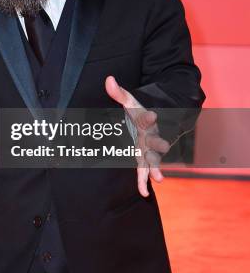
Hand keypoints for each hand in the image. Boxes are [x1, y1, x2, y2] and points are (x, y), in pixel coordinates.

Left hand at [105, 75, 169, 196]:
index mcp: (146, 121)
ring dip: (155, 168)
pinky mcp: (143, 159)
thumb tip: (108, 79)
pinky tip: (143, 193)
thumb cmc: (137, 112)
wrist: (149, 124)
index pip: (148, 118)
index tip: (152, 114)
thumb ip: (118, 93)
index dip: (150, 116)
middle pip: (156, 141)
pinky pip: (144, 172)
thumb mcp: (128, 101)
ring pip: (153, 159)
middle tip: (164, 146)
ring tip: (159, 178)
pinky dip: (143, 182)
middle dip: (159, 144)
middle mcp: (150, 136)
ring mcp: (148, 149)